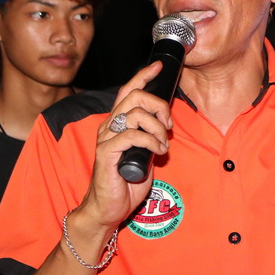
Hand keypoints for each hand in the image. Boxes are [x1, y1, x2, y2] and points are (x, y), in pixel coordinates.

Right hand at [75, 61, 174, 229]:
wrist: (109, 207)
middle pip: (135, 97)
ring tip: (163, 144)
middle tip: (168, 123)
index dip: (143, 76)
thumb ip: (150, 136)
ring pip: (136, 114)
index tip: (158, 66)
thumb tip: (164, 125)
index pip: (128, 91)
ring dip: (157, 127)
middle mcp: (109, 126)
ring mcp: (106, 138)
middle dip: (159, 105)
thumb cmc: (125, 182)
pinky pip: (132, 135)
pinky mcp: (107, 152)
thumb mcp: (144, 153)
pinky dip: (151, 140)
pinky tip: (157, 150)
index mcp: (117, 123)